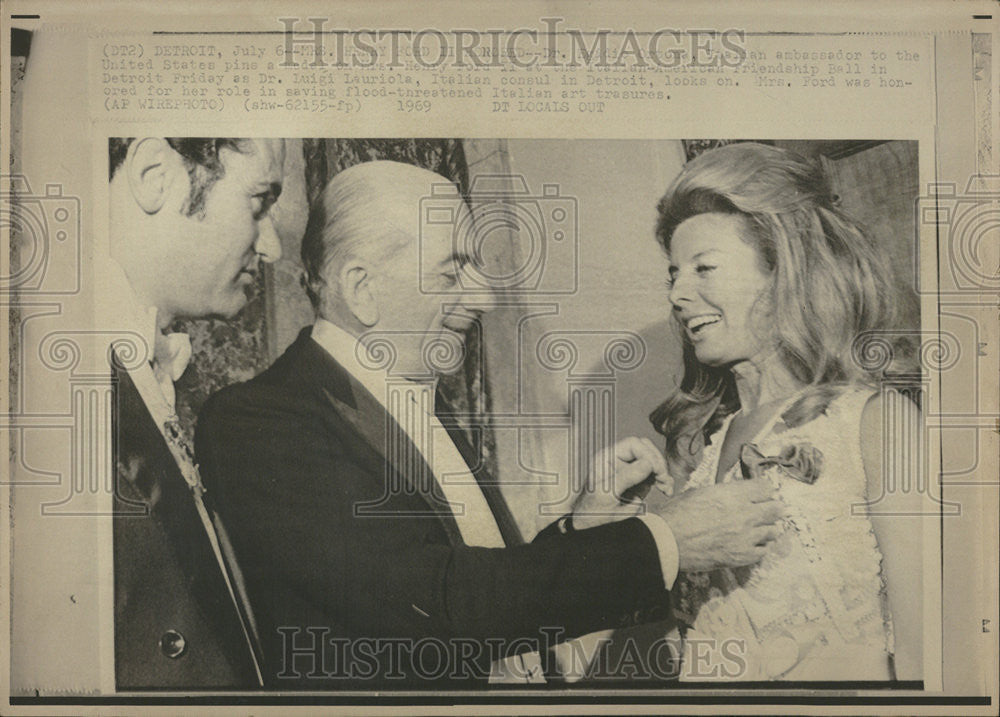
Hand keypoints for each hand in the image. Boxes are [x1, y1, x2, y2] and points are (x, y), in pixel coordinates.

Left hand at [571, 437, 668, 530]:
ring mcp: (629, 470)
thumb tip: (648, 464)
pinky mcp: (637, 481)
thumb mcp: (607, 494)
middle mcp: (619, 460)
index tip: (656, 471)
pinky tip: (666, 491)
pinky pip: (655, 475)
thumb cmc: (593, 509)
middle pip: (646, 449)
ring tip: (666, 489)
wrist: (589, 525)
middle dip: (658, 463)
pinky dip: (664, 481)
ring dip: (663, 473)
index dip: (648, 454)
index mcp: (607, 457)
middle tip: (663, 479)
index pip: (634, 444)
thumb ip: (627, 477)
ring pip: (653, 462)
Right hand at [645, 478, 784, 570]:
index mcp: (733, 494)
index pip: (765, 488)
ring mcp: (746, 537)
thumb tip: (737, 494)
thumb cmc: (677, 514)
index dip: (762, 490)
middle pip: (776, 509)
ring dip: (764, 529)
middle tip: (763, 511)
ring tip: (753, 530)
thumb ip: (725, 493)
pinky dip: (758, 547)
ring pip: (772, 531)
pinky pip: (763, 551)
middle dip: (771, 508)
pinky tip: (748, 545)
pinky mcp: (742, 556)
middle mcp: (744, 514)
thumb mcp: (700, 492)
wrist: (667, 541)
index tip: (758, 494)